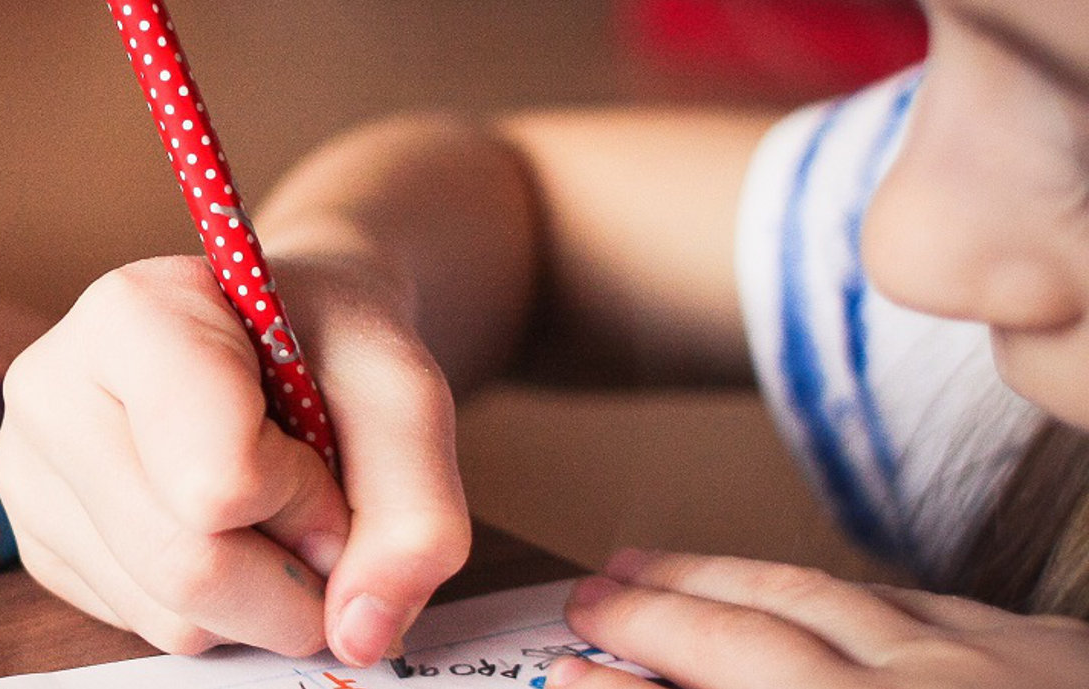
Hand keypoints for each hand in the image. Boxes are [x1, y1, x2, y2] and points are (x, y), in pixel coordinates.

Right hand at [0, 254, 468, 665]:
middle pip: (186, 566)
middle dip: (292, 578)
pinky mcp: (37, 544)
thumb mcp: (405, 397)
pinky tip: (219, 530)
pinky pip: (143, 627)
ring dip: (258, 598)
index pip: (219, 482)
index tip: (325, 455)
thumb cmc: (330, 347)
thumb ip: (416, 513)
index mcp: (130, 315)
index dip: (306, 499)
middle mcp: (52, 390)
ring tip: (267, 511)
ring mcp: (29, 473)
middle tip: (322, 520)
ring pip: (168, 615)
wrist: (279, 334)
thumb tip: (359, 635)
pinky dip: (215, 608)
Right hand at [552, 549, 1088, 687]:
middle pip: (750, 634)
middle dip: (657, 608)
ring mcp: (986, 671)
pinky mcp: (1050, 658)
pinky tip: (831, 596)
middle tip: (590, 594)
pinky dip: (846, 592)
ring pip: (825, 598)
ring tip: (666, 565)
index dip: (624, 682)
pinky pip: (923, 602)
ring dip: (731, 578)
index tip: (566, 669)